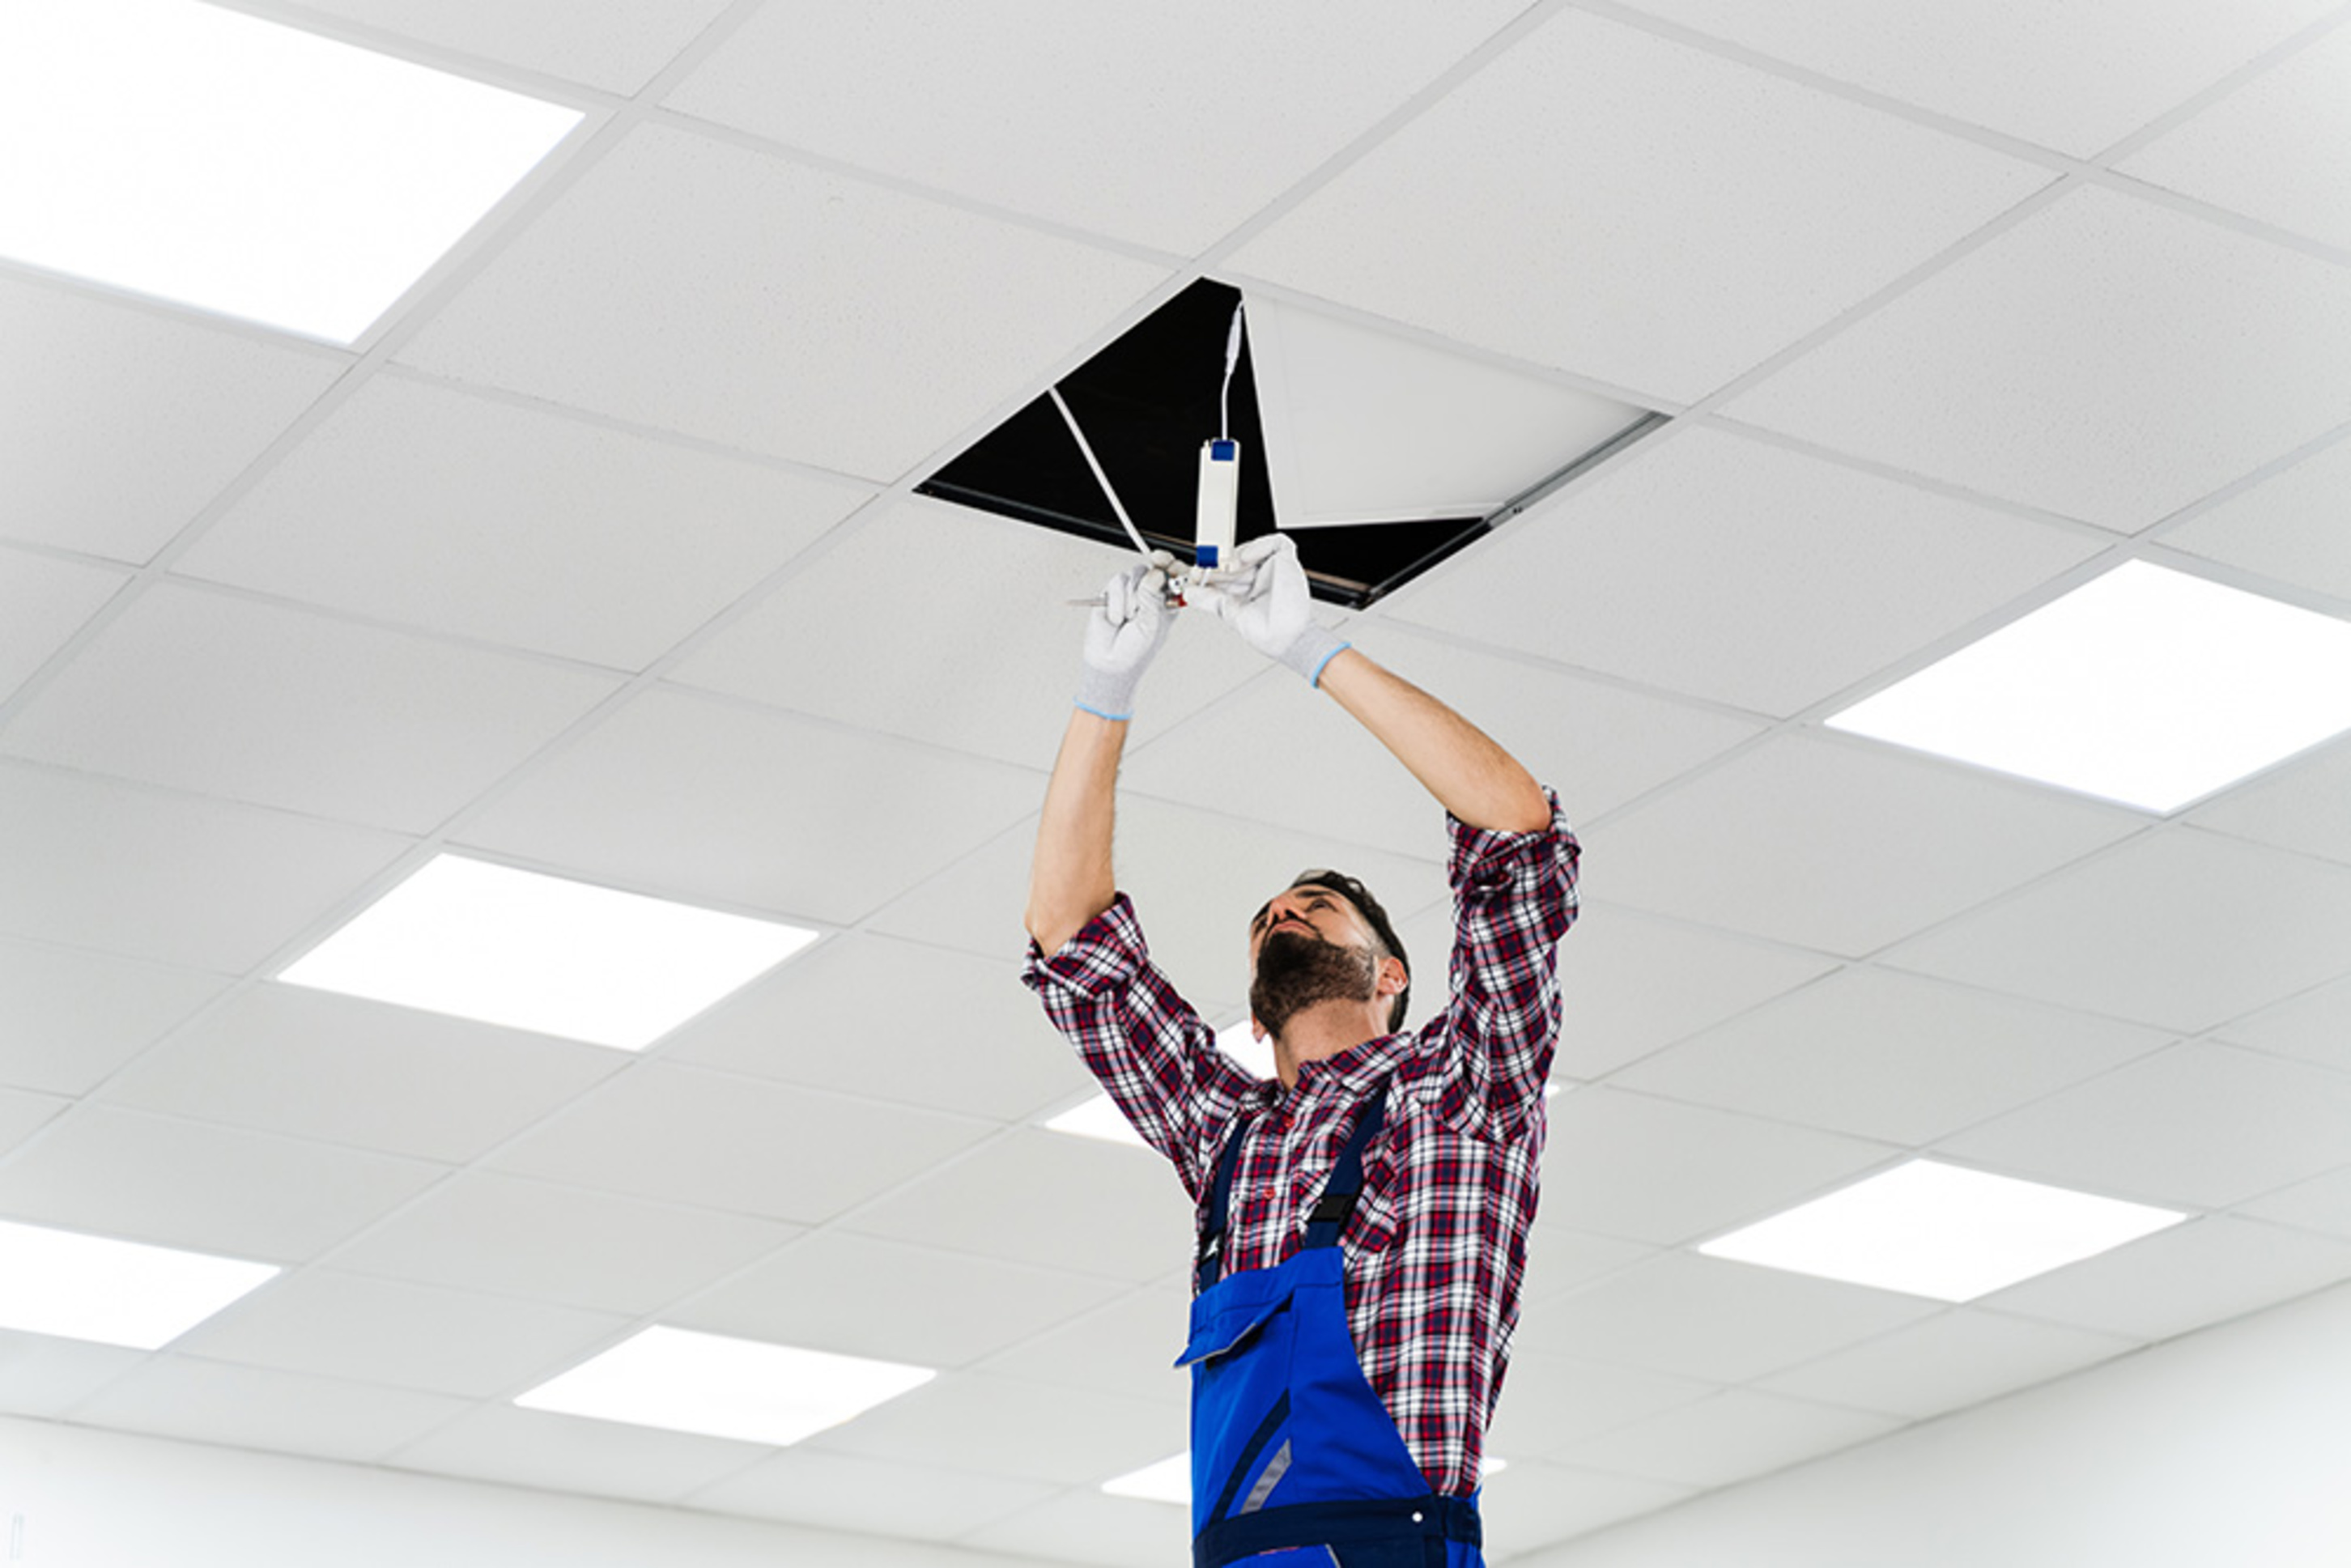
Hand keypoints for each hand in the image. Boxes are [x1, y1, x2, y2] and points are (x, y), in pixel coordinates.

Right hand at [1075, 552, 1173, 719]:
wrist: (1109, 661)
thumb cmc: (1136, 650)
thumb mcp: (1153, 624)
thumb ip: (1154, 598)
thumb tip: (1155, 573)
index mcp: (1168, 601)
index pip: (1176, 577)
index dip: (1177, 567)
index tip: (1175, 565)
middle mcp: (1151, 593)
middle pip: (1157, 567)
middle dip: (1159, 563)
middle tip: (1158, 560)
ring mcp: (1132, 591)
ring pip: (1136, 573)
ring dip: (1133, 596)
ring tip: (1129, 617)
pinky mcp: (1112, 592)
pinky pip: (1118, 582)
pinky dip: (1117, 600)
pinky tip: (1117, 617)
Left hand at [1200, 535, 1348, 684]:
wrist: (1287, 639)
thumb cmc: (1268, 634)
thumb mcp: (1229, 613)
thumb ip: (1209, 600)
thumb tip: (1189, 593)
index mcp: (1247, 591)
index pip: (1225, 574)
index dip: (1210, 572)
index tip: (1195, 575)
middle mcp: (1260, 579)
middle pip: (1234, 561)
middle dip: (1217, 566)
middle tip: (1202, 570)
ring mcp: (1273, 569)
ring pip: (1249, 551)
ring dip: (1233, 557)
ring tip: (1224, 567)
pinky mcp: (1287, 562)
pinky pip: (1275, 543)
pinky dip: (1259, 546)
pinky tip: (1245, 559)